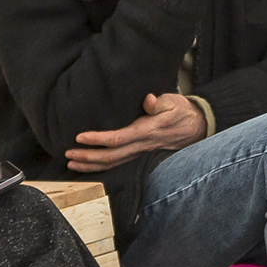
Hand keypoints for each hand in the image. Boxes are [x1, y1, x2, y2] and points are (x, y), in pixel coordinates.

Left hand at [67, 91, 208, 171]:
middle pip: (112, 157)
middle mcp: (143, 146)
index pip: (118, 138)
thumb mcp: (172, 102)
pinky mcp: (141, 155)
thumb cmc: (181, 111)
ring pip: (114, 164)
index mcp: (148, 131)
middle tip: (68, 153)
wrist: (197, 126)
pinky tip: (89, 166)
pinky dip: (102, 167)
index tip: (80, 136)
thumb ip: (158, 102)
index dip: (98, 139)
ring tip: (72, 162)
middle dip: (88, 156)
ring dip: (91, 165)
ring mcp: (142, 153)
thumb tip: (149, 99)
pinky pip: (119, 164)